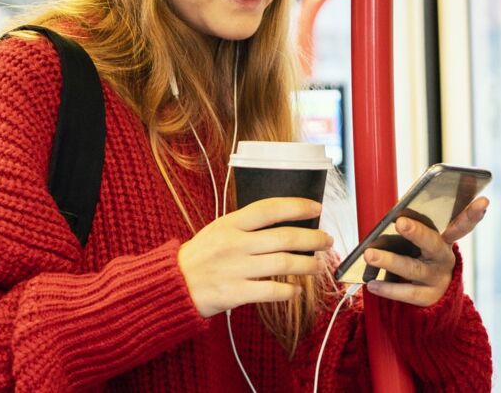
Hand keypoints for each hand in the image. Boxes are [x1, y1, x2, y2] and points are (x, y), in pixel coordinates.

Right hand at [177, 197, 333, 317]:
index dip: (296, 206)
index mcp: (230, 224)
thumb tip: (283, 222)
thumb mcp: (217, 230)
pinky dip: (289, 291)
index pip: (269, 209)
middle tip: (326, 240)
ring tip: (317, 266)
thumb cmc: (200, 255)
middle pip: (284, 238)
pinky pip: (272, 291)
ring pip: (283, 264)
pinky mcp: (236, 293)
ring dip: (307, 265)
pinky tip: (296, 290)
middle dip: (312, 239)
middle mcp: (235, 244)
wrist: (174, 283)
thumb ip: (246, 226)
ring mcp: (236, 269)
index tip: (316, 207)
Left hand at [364, 197, 489, 306]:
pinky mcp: (427, 298)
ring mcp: (437, 279)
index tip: (483, 202)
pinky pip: (406, 293)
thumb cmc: (418, 258)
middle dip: (417, 232)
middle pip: (432, 244)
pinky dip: (387, 288)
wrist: (432, 298)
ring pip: (413, 269)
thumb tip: (391, 219)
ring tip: (369, 255)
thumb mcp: (421, 244)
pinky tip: (372, 283)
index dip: (473, 214)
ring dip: (389, 260)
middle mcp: (443, 258)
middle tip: (400, 222)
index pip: (461, 225)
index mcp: (444, 239)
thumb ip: (414, 231)